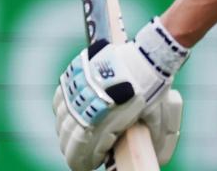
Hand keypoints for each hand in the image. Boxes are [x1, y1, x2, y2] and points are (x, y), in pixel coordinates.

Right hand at [52, 17, 188, 170]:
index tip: (91, 164)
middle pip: (67, 140)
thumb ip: (150, 138)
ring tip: (82, 135)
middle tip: (86, 155)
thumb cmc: (150, 87)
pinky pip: (59, 102)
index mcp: (101, 123)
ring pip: (62, 122)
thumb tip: (157, 157)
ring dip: (69, 133)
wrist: (145, 55)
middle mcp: (82, 109)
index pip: (80, 154)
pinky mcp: (72, 78)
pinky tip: (73, 116)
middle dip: (76, 151)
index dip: (84, 163)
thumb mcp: (156, 117)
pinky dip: (64, 113)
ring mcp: (75, 93)